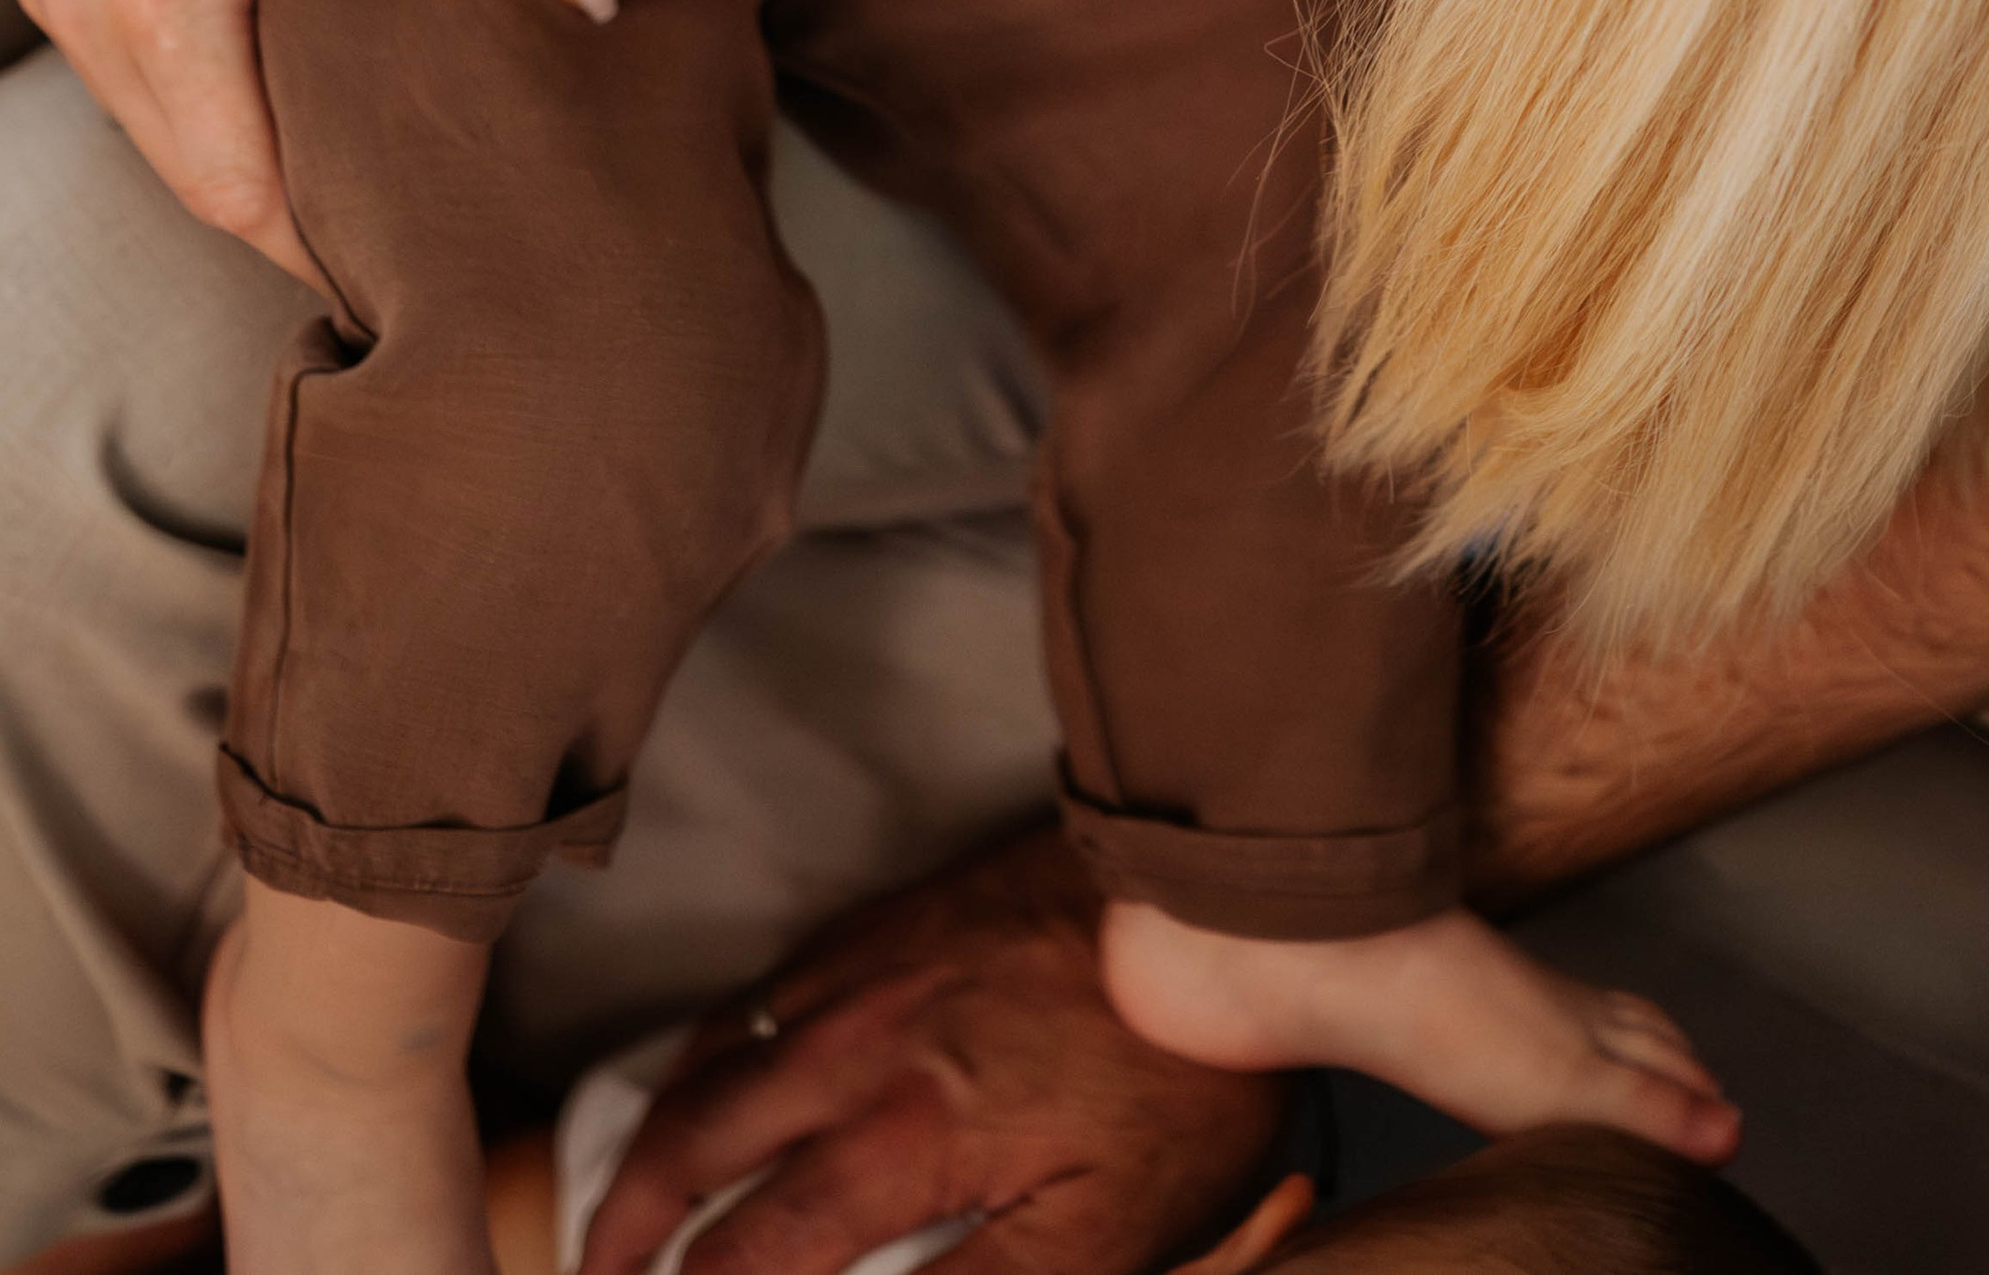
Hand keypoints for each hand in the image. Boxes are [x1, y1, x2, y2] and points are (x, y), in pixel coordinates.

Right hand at [2, 0, 611, 284]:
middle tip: (385, 232)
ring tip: (338, 164)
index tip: (398, 264)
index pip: (240, 190)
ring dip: (229, 145)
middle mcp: (81, 2)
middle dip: (283, 207)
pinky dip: (183, 88)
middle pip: (188, 173)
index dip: (318, 242)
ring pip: (144, 124)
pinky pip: (112, 64)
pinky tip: (262, 76)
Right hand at [579, 828, 1283, 1274]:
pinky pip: (762, 985)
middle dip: (627, 1225)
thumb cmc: (1185, 1074)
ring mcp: (870, 966)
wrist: (1222, 893)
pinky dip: (706, 1049)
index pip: (755, 1250)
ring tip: (623, 1208)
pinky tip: (704, 1082)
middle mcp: (864, 1042)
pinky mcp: (893, 916)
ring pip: (713, 1055)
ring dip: (652, 1141)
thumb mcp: (1110, 1227)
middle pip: (695, 1141)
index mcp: (912, 1132)